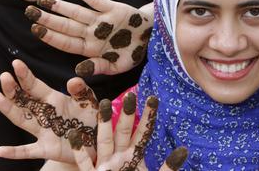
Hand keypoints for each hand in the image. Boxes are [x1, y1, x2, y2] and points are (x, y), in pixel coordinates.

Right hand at [0, 60, 97, 162]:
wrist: (97, 140)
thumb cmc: (89, 117)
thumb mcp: (87, 100)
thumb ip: (81, 90)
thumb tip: (73, 81)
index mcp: (52, 99)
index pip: (34, 85)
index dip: (25, 75)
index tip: (15, 63)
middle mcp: (44, 114)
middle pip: (23, 100)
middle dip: (13, 89)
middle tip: (4, 77)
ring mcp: (43, 132)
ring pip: (22, 119)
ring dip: (8, 109)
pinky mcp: (47, 149)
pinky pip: (28, 151)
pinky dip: (14, 152)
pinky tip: (0, 151)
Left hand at [26, 0, 152, 76]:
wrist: (152, 37)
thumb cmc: (133, 53)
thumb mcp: (118, 66)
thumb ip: (99, 68)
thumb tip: (77, 70)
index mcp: (91, 49)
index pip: (66, 42)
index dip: (50, 36)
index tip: (35, 29)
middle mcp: (92, 33)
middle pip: (66, 25)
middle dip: (47, 19)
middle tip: (28, 11)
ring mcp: (101, 20)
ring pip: (76, 12)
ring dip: (59, 6)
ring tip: (42, 0)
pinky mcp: (113, 8)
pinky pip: (96, 0)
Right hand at [69, 94, 187, 170]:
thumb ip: (168, 167)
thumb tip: (184, 150)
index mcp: (135, 156)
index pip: (143, 132)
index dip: (148, 116)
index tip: (153, 98)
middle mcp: (119, 156)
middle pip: (123, 131)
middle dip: (126, 114)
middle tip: (130, 95)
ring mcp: (105, 165)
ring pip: (104, 140)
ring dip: (103, 123)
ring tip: (103, 103)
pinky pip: (84, 161)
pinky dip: (79, 148)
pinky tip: (75, 133)